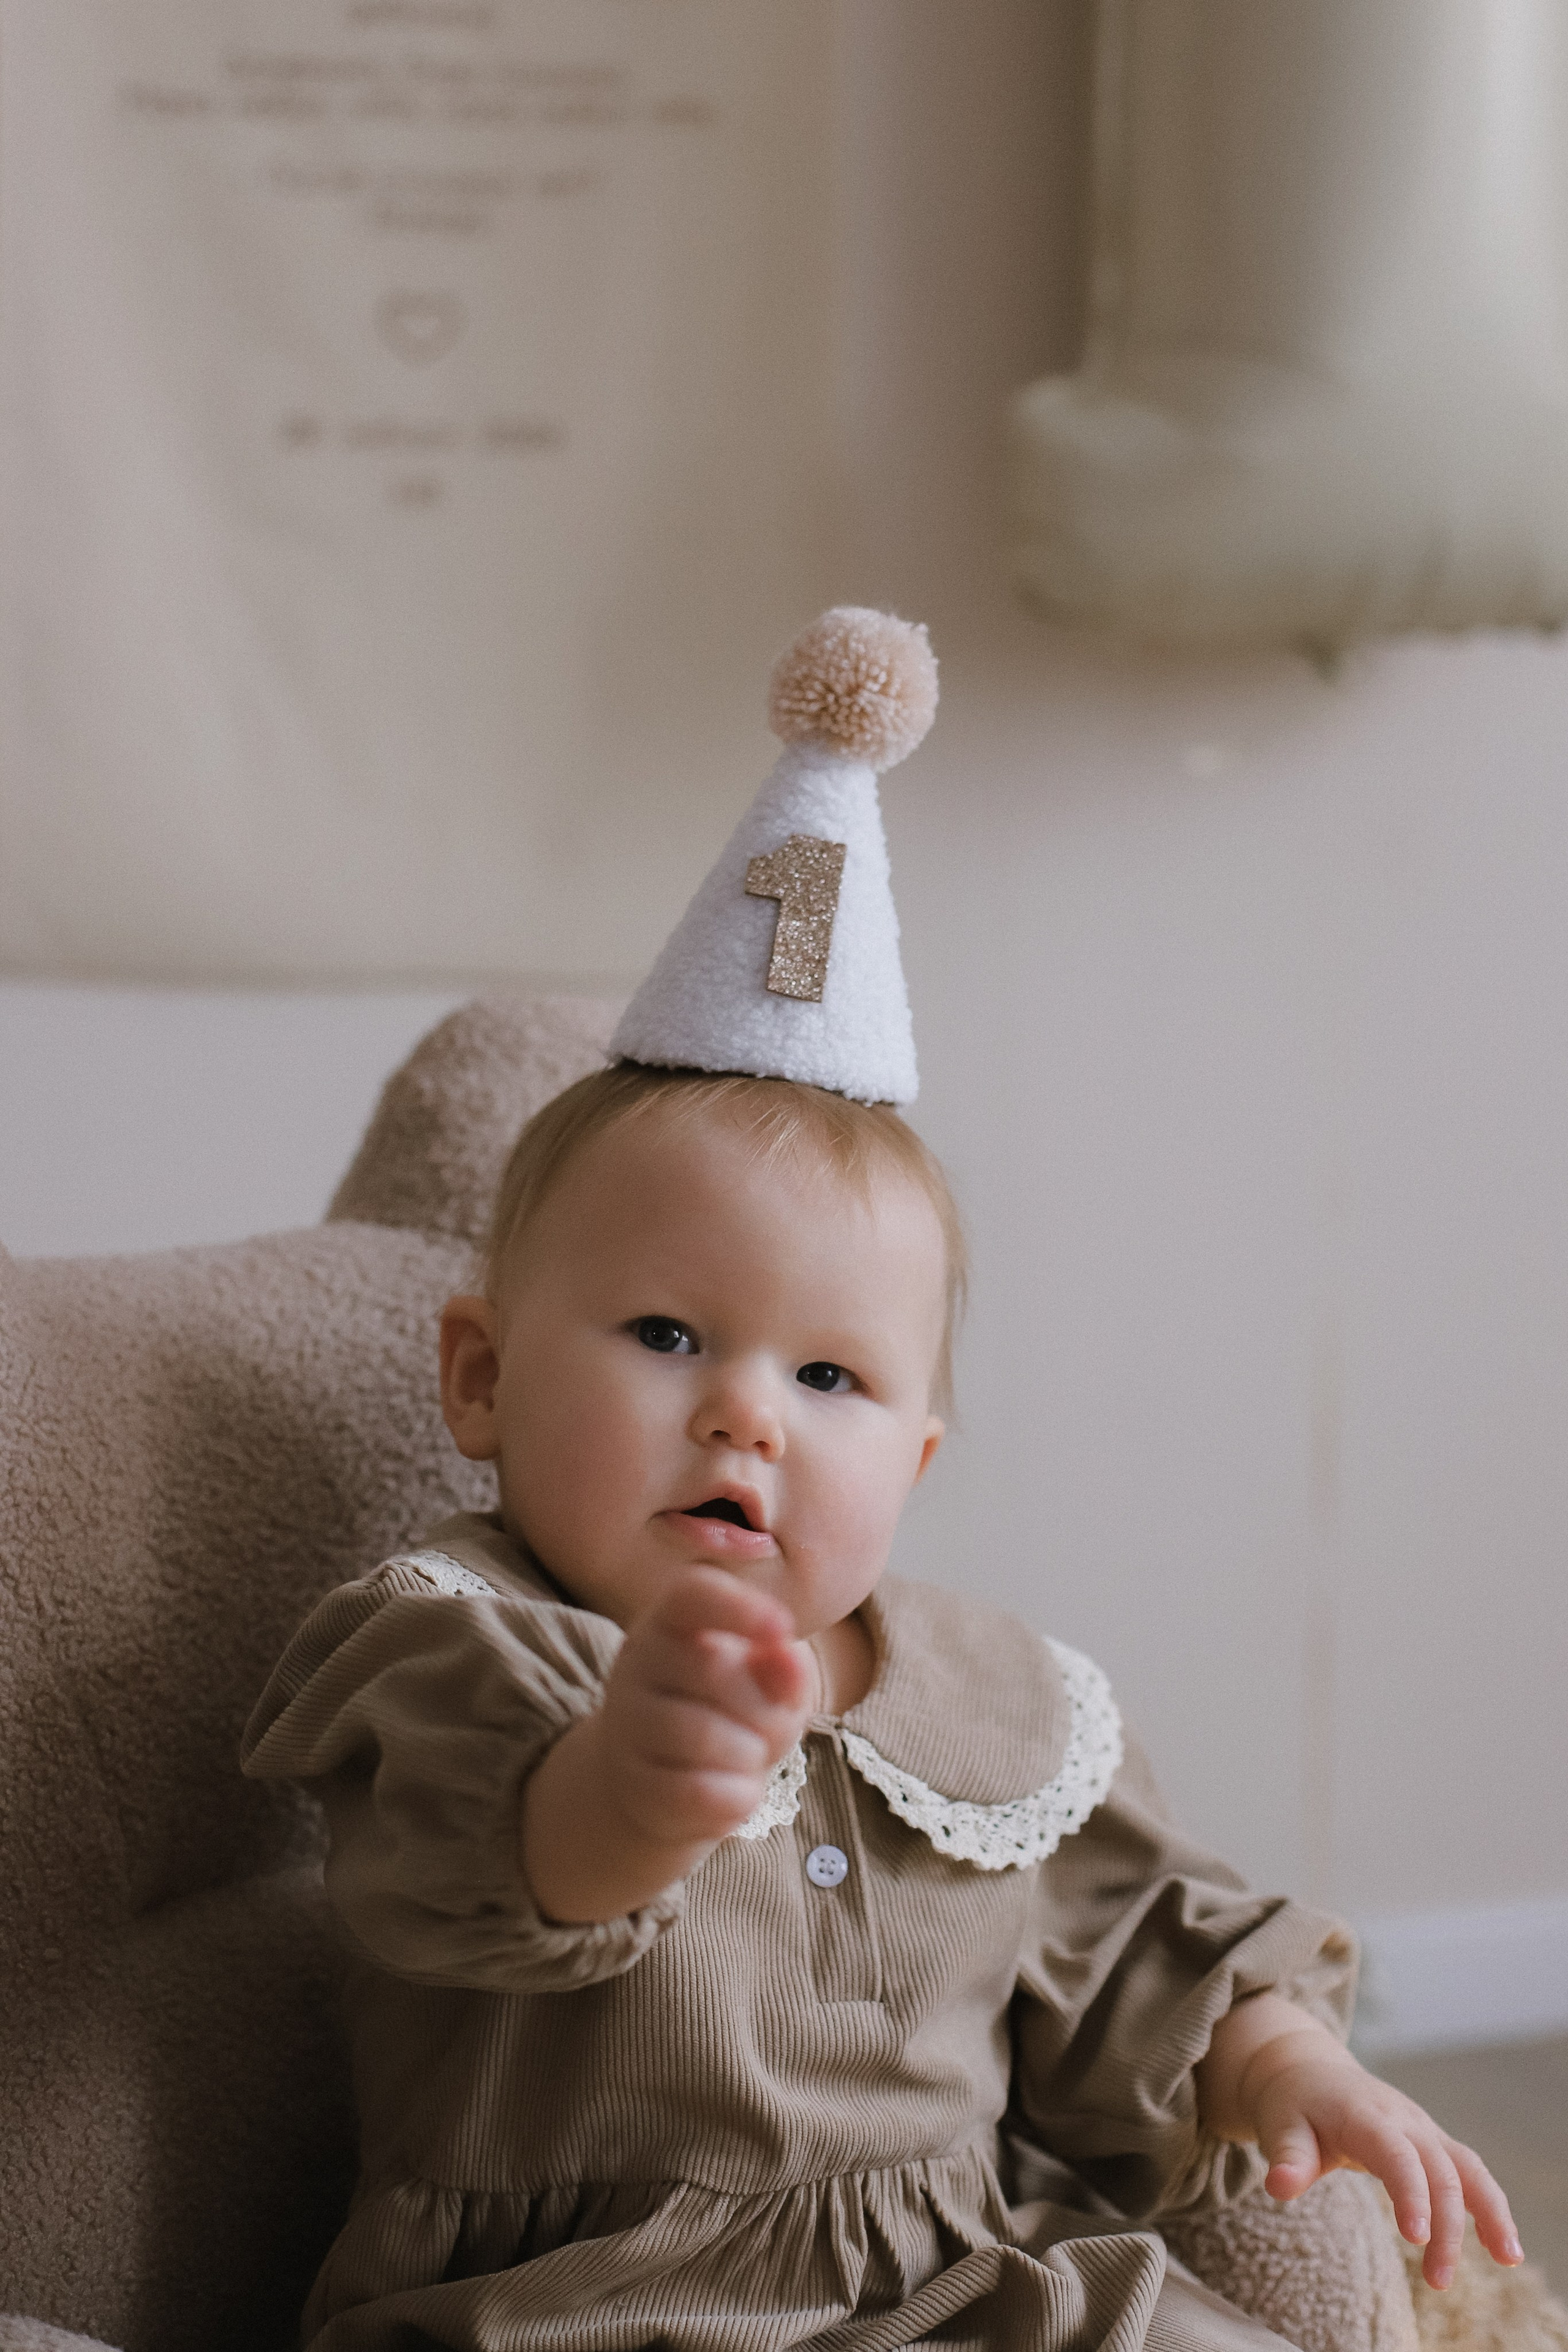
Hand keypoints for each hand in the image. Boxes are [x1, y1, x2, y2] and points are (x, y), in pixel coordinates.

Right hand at [598, 1566, 814, 1846]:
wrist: (670, 1778)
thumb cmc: (732, 1711)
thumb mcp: (767, 1680)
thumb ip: (783, 1666)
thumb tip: (791, 1661)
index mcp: (672, 1620)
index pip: (694, 1594)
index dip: (740, 1606)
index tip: (784, 1628)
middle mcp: (638, 1663)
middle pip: (713, 1667)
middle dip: (764, 1704)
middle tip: (770, 1723)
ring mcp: (627, 1724)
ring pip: (703, 1734)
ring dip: (751, 1754)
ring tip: (748, 1756)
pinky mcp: (632, 1783)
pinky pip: (698, 1791)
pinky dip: (737, 1797)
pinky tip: (736, 1790)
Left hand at [1201, 1997, 1522, 2289]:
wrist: (1308, 2073)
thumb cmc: (1293, 2106)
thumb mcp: (1280, 2126)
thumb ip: (1286, 2158)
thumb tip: (1277, 2187)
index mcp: (1365, 2115)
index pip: (1396, 2155)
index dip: (1410, 2193)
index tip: (1416, 2238)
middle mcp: (1403, 2119)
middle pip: (1438, 2171)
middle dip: (1446, 2226)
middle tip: (1438, 2281)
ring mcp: (1423, 2129)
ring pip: (1467, 2168)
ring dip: (1490, 2212)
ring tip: (1508, 2259)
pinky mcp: (1431, 2143)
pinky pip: (1469, 2172)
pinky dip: (1489, 2204)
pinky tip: (1501, 2246)